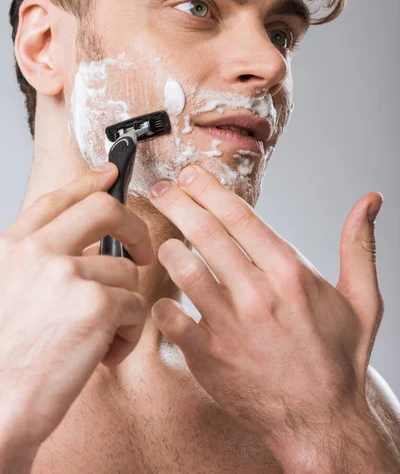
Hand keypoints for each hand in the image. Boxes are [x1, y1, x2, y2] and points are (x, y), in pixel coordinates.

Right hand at [0, 164, 153, 462]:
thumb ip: (40, 260)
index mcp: (14, 246)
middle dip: (134, 228)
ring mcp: (67, 273)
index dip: (90, 183)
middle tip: (144, 251)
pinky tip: (101, 355)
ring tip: (98, 339)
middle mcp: (38, 250)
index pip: (60, 198)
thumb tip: (85, 244)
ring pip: (127, 271)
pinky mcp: (96, 303)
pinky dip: (127, 335)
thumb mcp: (8, 290)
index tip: (111, 175)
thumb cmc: (6, 358)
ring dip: (123, 308)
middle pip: (105, 210)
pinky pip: (135, 307)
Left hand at [148, 165, 383, 456]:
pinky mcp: (207, 356)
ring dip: (167, 247)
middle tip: (163, 189)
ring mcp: (229, 326)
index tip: (192, 175)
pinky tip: (165, 297)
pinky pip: (169, 318)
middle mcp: (257, 294)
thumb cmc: (337, 359)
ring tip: (163, 240)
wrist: (320, 420)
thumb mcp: (363, 300)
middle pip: (205, 232)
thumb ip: (359, 245)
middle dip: (177, 201)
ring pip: (182, 269)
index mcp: (290, 273)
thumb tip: (370, 200)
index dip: (208, 187)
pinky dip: (161, 303)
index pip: (239, 214)